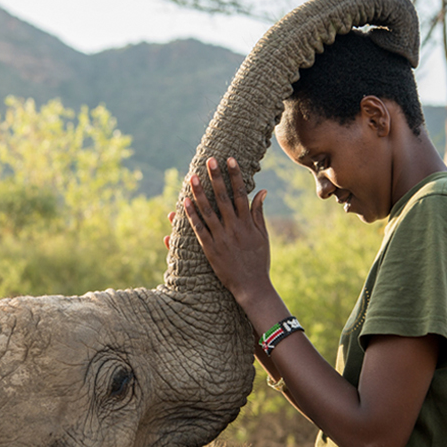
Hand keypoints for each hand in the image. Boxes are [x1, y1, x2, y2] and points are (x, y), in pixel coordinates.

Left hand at [182, 157, 271, 306]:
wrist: (251, 286)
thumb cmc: (259, 261)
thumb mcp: (262, 236)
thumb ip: (259, 213)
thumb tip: (262, 191)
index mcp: (248, 223)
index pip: (241, 194)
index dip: (235, 176)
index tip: (230, 160)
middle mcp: (234, 228)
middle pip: (223, 198)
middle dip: (215, 178)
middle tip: (209, 160)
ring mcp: (221, 238)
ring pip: (208, 211)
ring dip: (199, 193)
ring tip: (191, 177)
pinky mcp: (210, 249)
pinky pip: (199, 229)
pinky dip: (191, 216)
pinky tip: (184, 203)